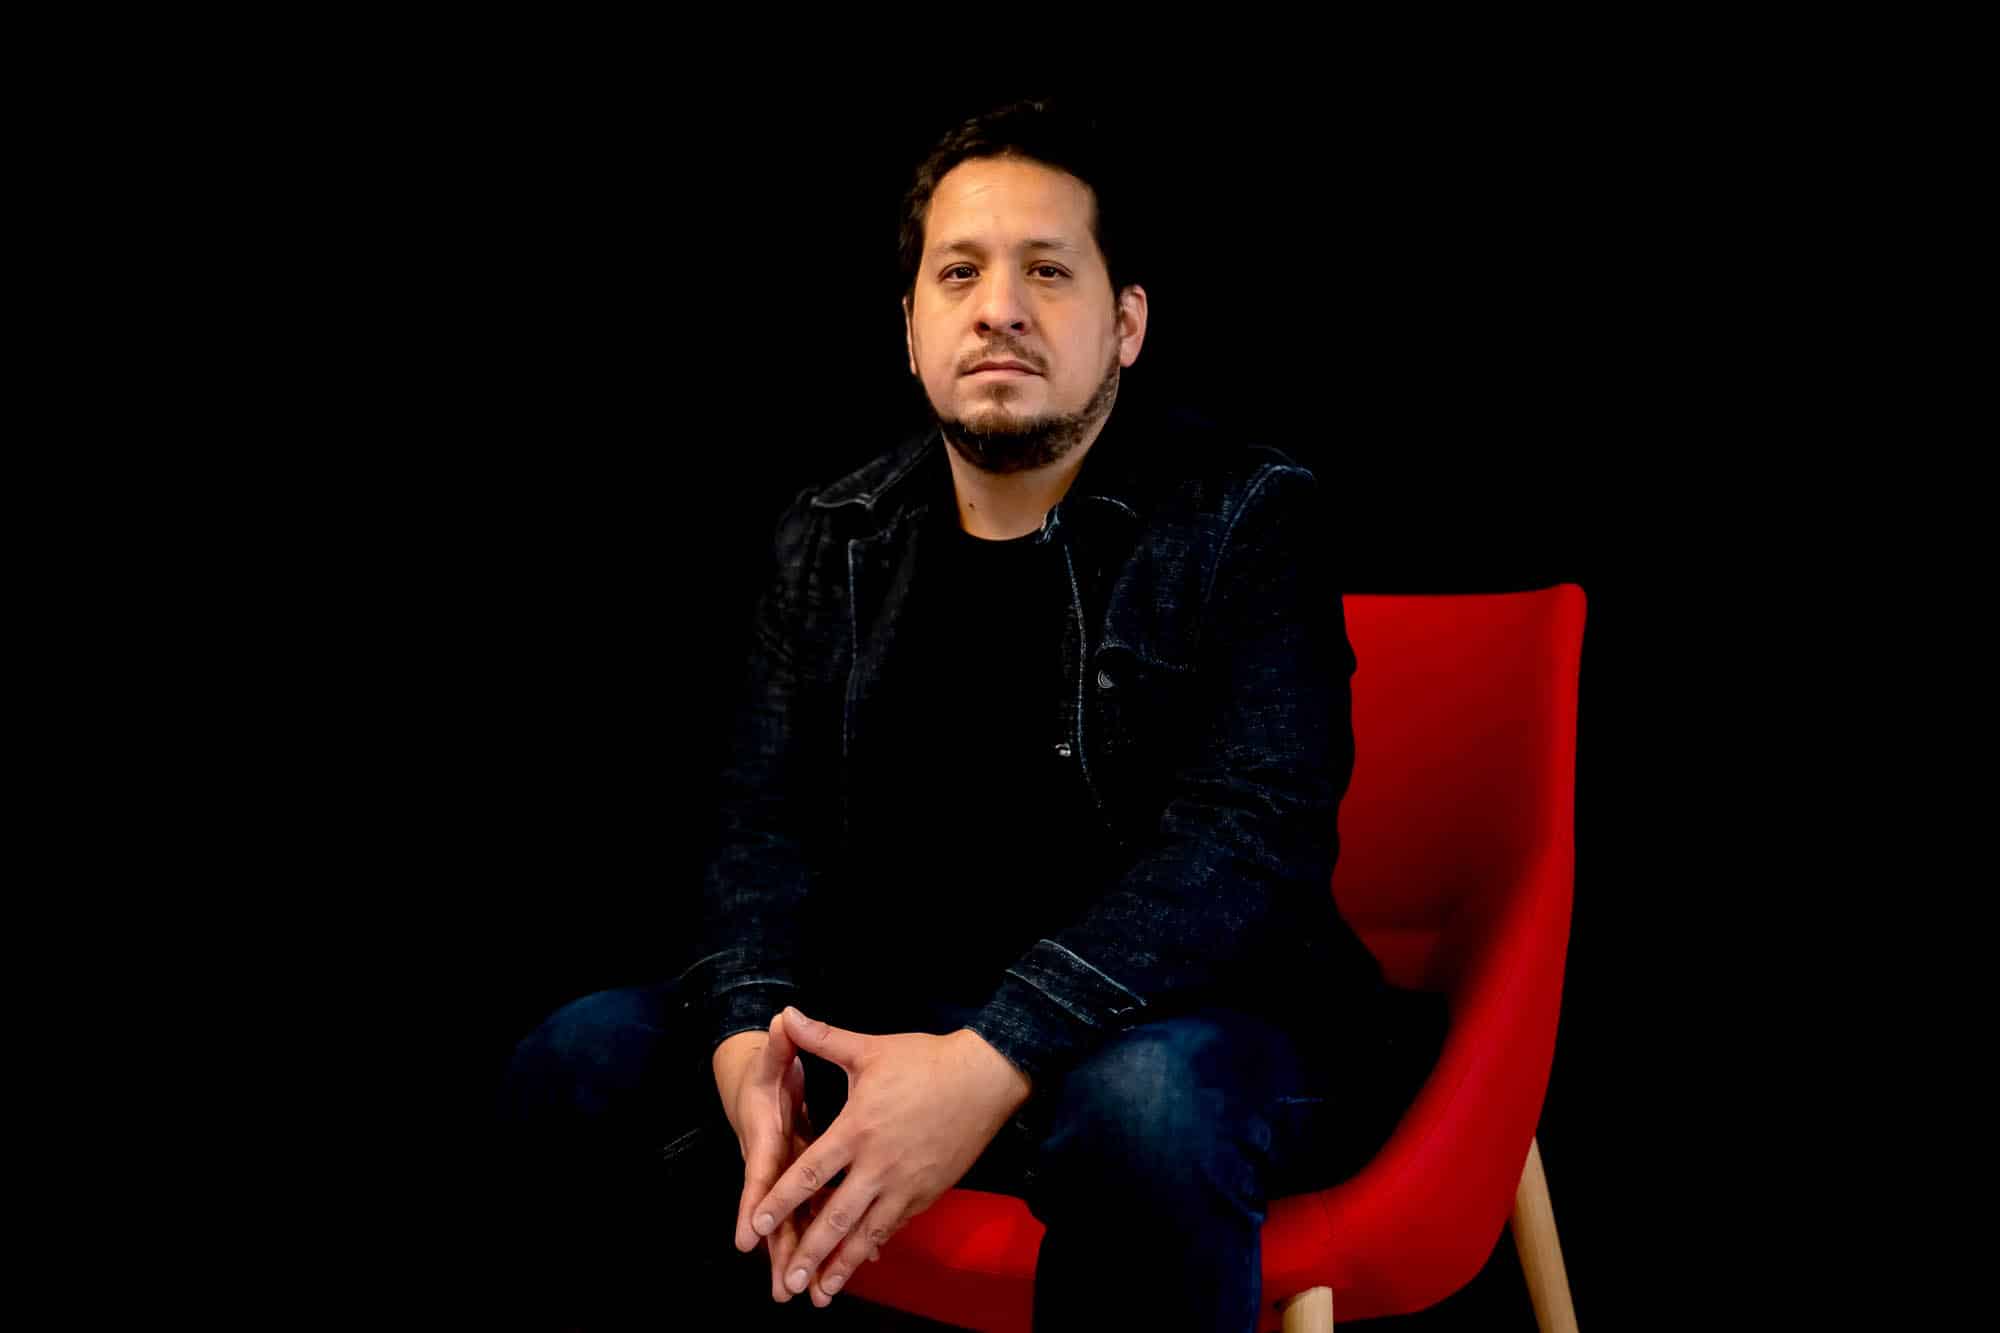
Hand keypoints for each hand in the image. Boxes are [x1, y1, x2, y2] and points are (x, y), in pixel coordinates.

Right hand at [715, 1011, 848, 1302]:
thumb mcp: (771, 1059)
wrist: (751, 1088)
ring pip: (798, 1222)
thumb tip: (782, 1019)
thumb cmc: (763, 1077)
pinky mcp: (806, 1184)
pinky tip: (857, 1261)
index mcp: (766, 1140)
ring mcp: (790, 1179)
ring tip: (814, 1296)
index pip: (759, 1176)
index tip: (746, 1237)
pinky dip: (838, 1236)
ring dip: (806, 1255)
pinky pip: (820, 1213)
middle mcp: (776, 1167)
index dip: (753, 1206)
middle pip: (776, 1214)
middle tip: (783, 1289)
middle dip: (780, 1251)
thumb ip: (780, 1045)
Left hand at [743, 1005, 1031, 1307]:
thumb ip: (823, 1040)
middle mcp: (878, 1164)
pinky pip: (895, 1226)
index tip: (758, 1227)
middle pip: (836, 1216)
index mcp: (857, 1129)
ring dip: (843, 1264)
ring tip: (821, 1293)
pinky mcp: (928, 1192)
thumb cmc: (924, 1061)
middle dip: (810, 1252)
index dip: (781, 1202)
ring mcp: (906, 1183)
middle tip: (786, 1281)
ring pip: (868, 1232)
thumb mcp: (870, 1049)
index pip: (810, 1173)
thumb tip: (786, 1013)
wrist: (984, 1078)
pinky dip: (875, 1247)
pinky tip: (861, 1263)